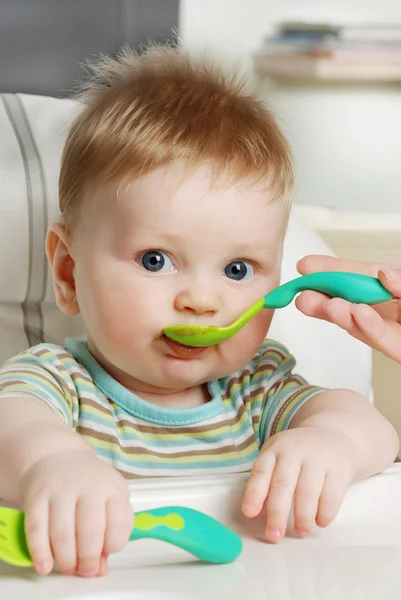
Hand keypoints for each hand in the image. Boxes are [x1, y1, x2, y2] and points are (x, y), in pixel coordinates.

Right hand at [20, 450, 132, 576]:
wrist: (59, 459)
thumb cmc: (89, 485)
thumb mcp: (110, 499)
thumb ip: (111, 532)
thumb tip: (100, 568)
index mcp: (112, 487)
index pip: (119, 521)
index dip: (113, 545)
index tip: (106, 554)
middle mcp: (88, 486)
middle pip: (90, 530)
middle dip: (88, 559)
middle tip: (86, 570)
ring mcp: (61, 489)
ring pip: (63, 532)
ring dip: (66, 559)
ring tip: (69, 568)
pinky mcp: (37, 496)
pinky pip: (36, 529)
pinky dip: (40, 552)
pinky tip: (45, 565)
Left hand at [241, 427, 358, 541]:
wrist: (332, 433)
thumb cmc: (298, 454)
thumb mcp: (278, 458)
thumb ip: (267, 481)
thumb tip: (257, 513)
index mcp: (275, 449)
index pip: (261, 471)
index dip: (254, 493)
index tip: (249, 514)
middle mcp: (295, 450)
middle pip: (283, 483)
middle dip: (277, 512)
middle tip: (274, 536)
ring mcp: (318, 457)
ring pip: (308, 490)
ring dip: (303, 515)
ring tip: (301, 532)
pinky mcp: (340, 467)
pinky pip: (332, 494)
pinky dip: (325, 512)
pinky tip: (320, 522)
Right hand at [296, 255, 400, 363]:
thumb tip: (384, 274)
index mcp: (391, 289)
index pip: (357, 277)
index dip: (331, 271)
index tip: (305, 266)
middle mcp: (387, 311)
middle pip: (349, 303)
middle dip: (323, 299)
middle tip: (303, 296)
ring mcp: (392, 333)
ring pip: (359, 326)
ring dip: (340, 315)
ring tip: (326, 305)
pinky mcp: (400, 350)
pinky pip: (384, 341)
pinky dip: (370, 327)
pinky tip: (357, 314)